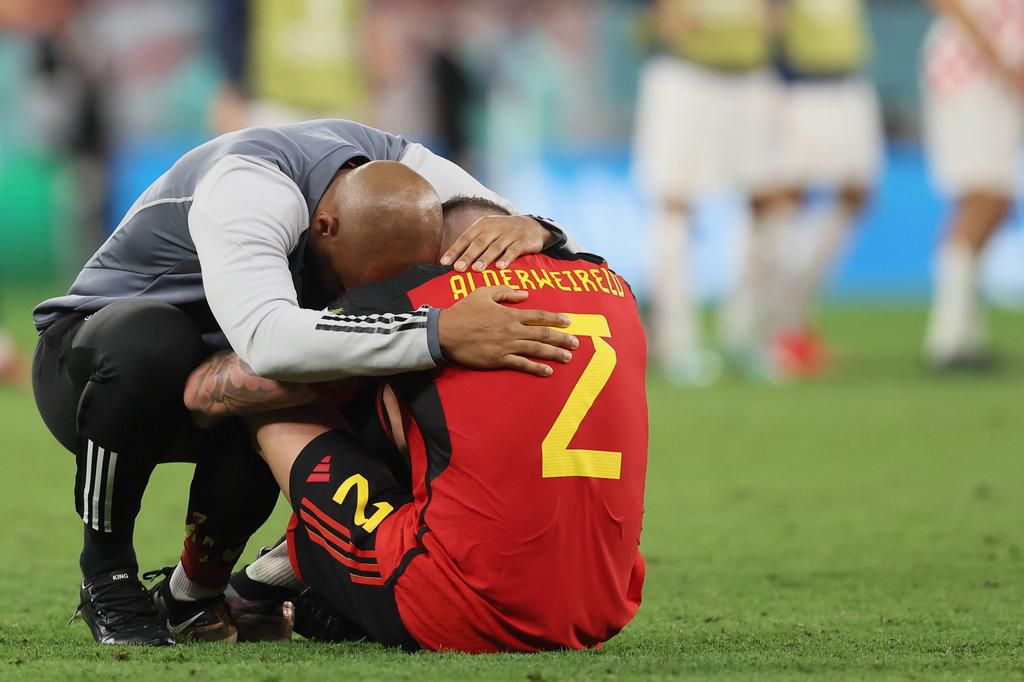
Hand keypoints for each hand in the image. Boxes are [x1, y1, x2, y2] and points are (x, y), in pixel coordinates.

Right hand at [438, 287, 578, 376]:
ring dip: (554, 353)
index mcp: (510, 313)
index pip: (539, 316)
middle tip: (576, 343)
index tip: (569, 322)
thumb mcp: (483, 293)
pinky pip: (522, 364)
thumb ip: (505, 292)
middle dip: (562, 339)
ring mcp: (507, 346)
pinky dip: (536, 368)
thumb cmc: (463, 311)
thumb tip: (525, 294)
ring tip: (568, 357)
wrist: (445, 332)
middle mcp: (513, 330)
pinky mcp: (499, 359)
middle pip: (543, 334)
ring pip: (536, 350)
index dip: (555, 319)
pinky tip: (548, 371)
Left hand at [440, 215, 553, 271]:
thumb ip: (473, 243)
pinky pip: (513, 251)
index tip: (444, 262)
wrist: (533, 225)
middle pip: (479, 243)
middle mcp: (494, 228)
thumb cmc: (504, 233)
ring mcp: (509, 234)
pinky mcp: (523, 241)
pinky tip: (500, 267)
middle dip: (468, 256)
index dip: (455, 250)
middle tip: (458, 268)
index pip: (465, 238)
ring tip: (476, 269)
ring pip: (495, 247)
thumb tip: (452, 261)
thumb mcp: (488, 232)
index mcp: (482, 225)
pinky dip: (507, 258)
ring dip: (485, 258)